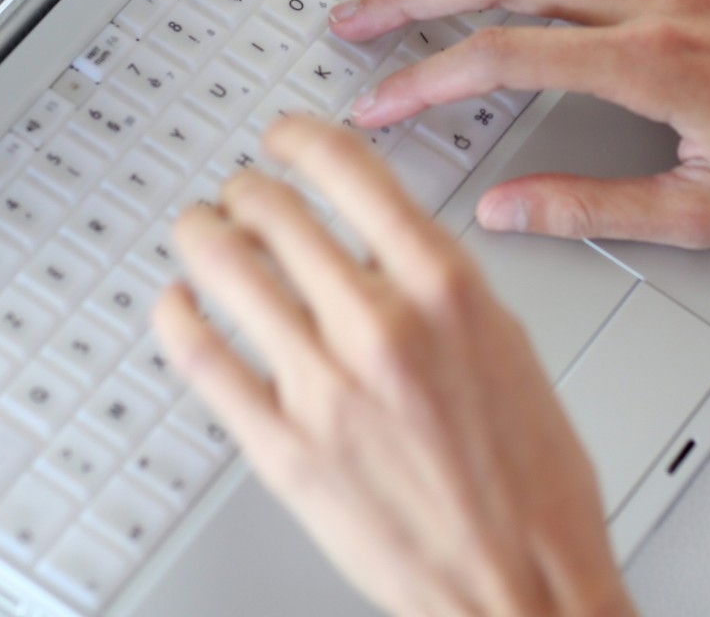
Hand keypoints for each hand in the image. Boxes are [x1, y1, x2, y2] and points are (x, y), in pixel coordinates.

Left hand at [153, 116, 635, 616]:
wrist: (523, 584)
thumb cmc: (532, 482)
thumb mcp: (508, 346)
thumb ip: (439, 288)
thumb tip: (383, 245)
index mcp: (446, 288)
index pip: (350, 172)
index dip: (300, 139)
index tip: (283, 138)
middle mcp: (380, 326)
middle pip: (276, 213)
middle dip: (246, 190)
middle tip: (238, 191)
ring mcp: (324, 388)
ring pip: (226, 271)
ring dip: (202, 235)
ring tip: (197, 230)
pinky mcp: (282, 449)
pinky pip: (203, 360)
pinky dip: (177, 317)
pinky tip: (177, 303)